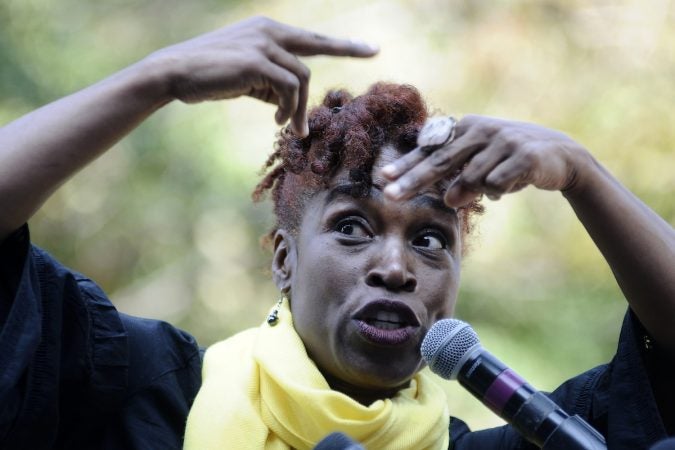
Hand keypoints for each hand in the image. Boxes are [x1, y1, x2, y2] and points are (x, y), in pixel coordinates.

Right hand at [147, 16, 378, 135]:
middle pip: (315, 47)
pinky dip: (288, 108)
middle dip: (346, 48)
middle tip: (374, 51)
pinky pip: (288, 87)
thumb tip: (288, 103)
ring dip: (299, 107)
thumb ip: (270, 83)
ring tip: (288, 126)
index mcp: (266, 30)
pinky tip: (278, 121)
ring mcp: (263, 43)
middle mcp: (268, 30)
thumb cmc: (208, 77)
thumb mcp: (245, 77)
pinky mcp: (257, 61)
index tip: (368, 47)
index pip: (309, 38)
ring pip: (302, 77)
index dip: (340, 43)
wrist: (174, 73)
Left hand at [381, 115, 589, 206]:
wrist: (560, 155)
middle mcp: (481, 130)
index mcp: (466, 127)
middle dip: (413, 180)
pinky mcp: (523, 155)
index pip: (430, 149)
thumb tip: (447, 200)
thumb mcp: (482, 166)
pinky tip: (511, 186)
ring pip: (473, 177)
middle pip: (440, 160)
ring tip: (494, 188)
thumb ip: (460, 179)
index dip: (407, 164)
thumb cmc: (510, 159)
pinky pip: (498, 183)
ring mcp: (502, 140)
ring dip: (477, 190)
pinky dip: (500, 190)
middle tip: (391, 196)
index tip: (384, 178)